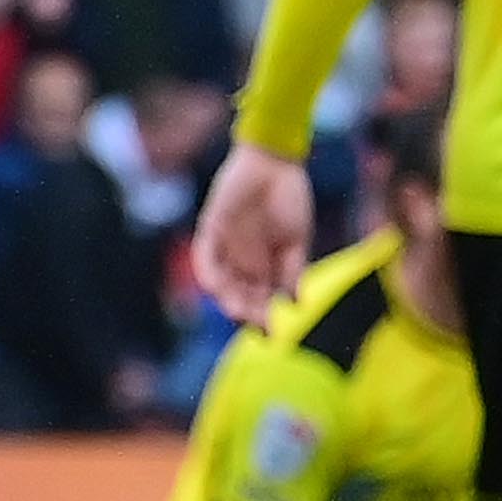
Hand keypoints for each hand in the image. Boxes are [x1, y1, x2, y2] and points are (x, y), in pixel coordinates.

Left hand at [192, 142, 312, 317]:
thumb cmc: (289, 200)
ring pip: (221, 281)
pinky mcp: (210, 229)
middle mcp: (241, 261)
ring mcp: (225, 246)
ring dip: (227, 297)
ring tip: (237, 312)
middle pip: (239, 294)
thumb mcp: (296, 240)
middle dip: (246, 312)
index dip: (263, 317)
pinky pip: (204, 255)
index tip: (272, 335)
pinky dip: (209, 271)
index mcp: (263, 266)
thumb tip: (296, 304)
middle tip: (256, 325)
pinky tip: (215, 286)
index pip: (259, 299)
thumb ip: (293, 270)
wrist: (276, 165)